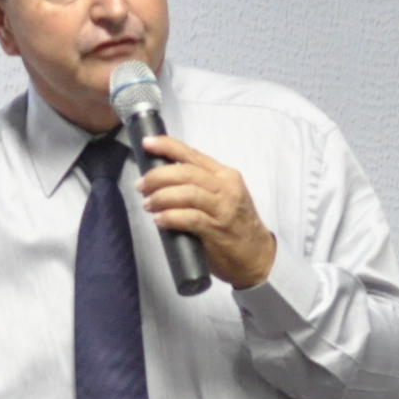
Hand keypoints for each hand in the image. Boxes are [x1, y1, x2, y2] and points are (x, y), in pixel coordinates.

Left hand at [136, 136, 278, 287]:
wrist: (256, 254)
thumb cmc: (234, 225)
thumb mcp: (222, 196)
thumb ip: (199, 185)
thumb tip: (162, 179)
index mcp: (224, 175)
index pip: (192, 155)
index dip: (167, 146)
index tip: (147, 144)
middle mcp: (226, 188)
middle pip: (186, 172)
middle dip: (158, 176)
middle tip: (142, 186)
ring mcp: (223, 208)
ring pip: (187, 193)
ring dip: (162, 197)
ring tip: (148, 204)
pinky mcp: (217, 229)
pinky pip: (190, 218)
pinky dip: (170, 217)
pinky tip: (159, 220)